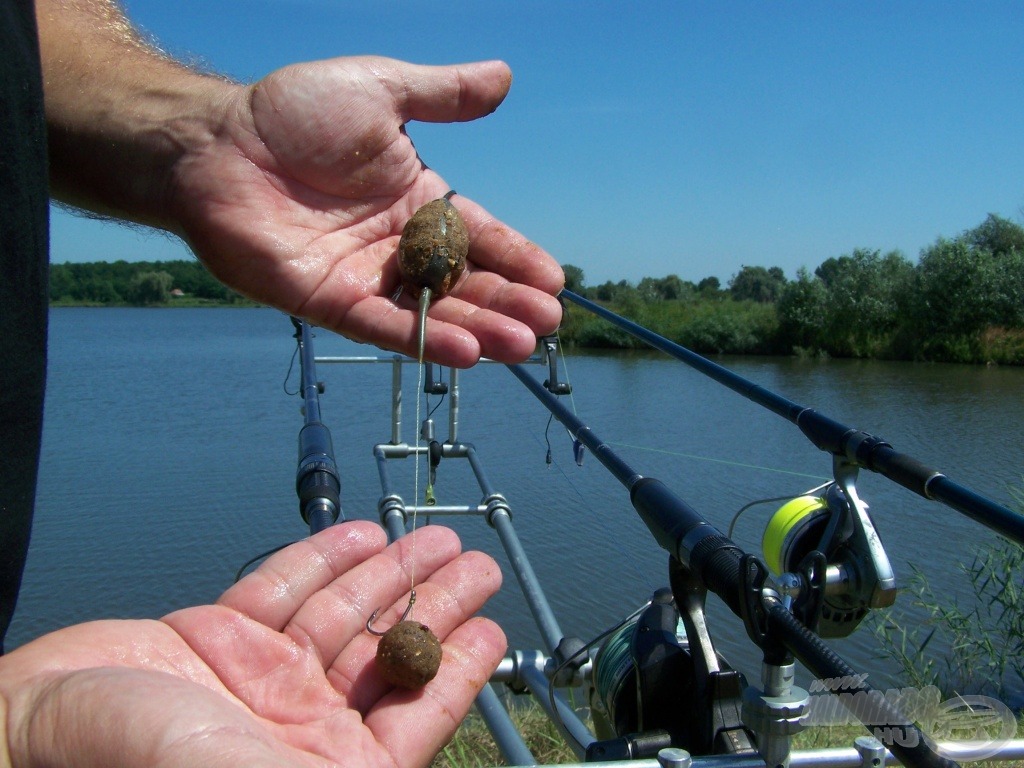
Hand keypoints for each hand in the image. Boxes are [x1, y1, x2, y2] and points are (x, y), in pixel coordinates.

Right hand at [0, 523, 504, 766]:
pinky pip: (284, 590)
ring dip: (389, 572)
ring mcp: (258, 677)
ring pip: (343, 614)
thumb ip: (319, 767)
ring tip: (436, 537)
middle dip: (434, 603)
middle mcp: (294, 723)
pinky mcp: (219, 637)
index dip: (458, 674)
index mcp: (316, 767)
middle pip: (386, 652)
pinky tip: (360, 537)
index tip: (492, 631)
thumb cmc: (120, 766)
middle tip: (476, 564)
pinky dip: (323, 560)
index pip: (410, 717)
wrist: (30, 725)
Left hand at [169, 57, 563, 365]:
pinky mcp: (326, 302)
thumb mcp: (380, 92)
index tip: (553, 280)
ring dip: (479, 330)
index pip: (479, 235)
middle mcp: (395, 245)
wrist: (214, 142)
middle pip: (463, 282)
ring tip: (521, 345)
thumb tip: (504, 76)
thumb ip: (443, 96)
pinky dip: (423, 338)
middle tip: (546, 323)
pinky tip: (467, 352)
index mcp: (415, 200)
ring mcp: (363, 278)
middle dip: (506, 303)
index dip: (516, 257)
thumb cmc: (290, 114)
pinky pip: (382, 326)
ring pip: (431, 311)